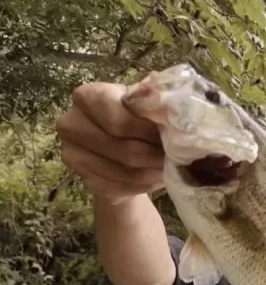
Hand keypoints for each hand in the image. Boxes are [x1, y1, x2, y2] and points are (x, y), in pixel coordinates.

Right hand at [55, 82, 165, 204]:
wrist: (119, 148)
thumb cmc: (135, 119)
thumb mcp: (143, 106)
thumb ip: (153, 107)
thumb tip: (171, 115)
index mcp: (88, 97)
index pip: (119, 121)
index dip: (149, 133)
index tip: (172, 139)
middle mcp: (71, 124)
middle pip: (122, 149)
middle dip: (153, 156)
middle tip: (175, 159)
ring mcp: (73, 154)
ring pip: (122, 172)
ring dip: (151, 173)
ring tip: (169, 169)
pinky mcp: (84, 179)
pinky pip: (119, 187)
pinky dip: (142, 186)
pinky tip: (155, 179)